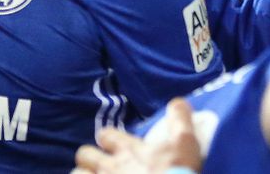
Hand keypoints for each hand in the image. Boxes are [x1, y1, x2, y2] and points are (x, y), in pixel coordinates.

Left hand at [73, 98, 200, 173]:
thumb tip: (177, 101)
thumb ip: (179, 121)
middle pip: (84, 154)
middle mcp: (109, 166)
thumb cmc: (176, 172)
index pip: (106, 135)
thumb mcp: (184, 144)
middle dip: (89, 159)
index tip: (111, 143)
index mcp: (128, 150)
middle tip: (99, 167)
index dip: (108, 139)